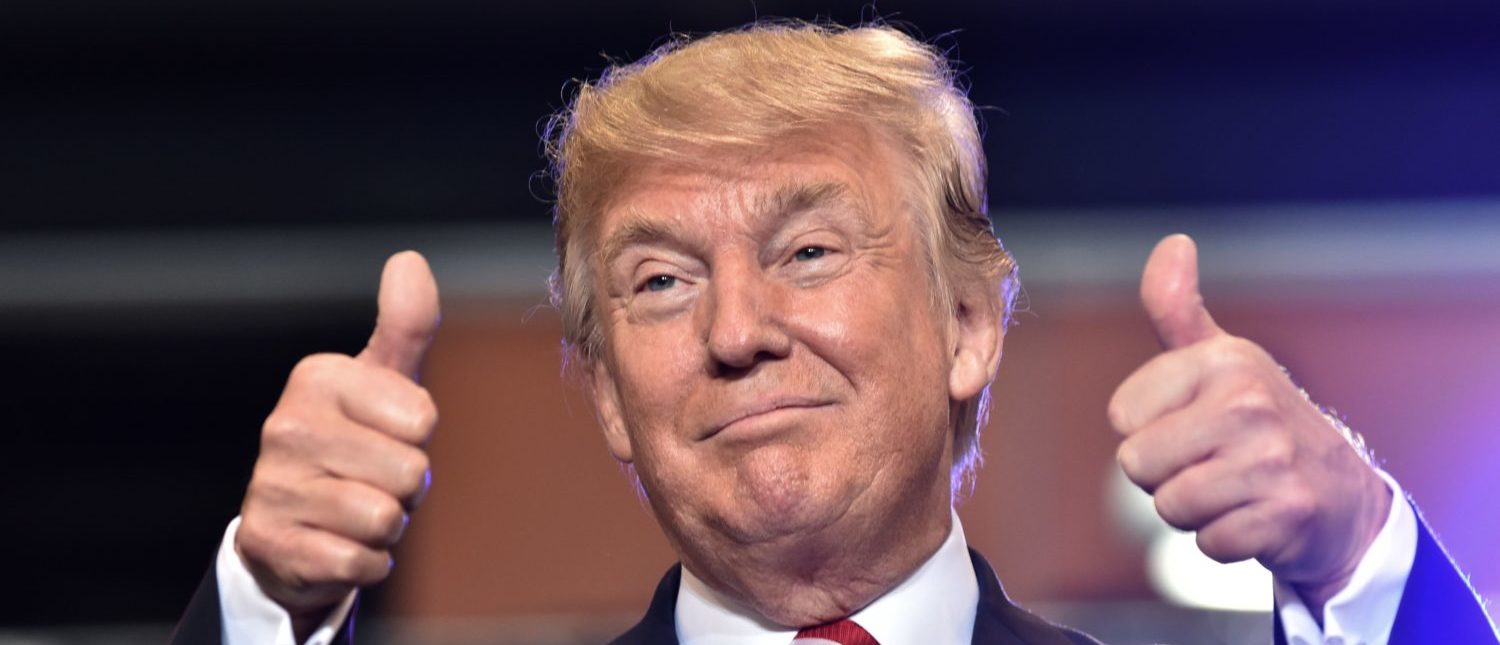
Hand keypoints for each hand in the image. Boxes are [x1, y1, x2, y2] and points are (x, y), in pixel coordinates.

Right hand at [234, 251, 440, 629]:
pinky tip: (337, 544)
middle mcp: (285, 425)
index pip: (422, 420)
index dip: (418, 439)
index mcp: (318, 377)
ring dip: (385, 527)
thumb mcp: (386, 383)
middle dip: (405, 487)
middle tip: (372, 480)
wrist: (294, 529)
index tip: (386, 437)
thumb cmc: (357, 444)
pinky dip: (363, 562)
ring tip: (353, 511)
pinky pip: (358, 562)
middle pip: (408, 471)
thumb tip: (410, 261)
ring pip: (383, 518)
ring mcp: (271, 485)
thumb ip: (406, 326)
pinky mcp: (268, 542)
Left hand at [1108, 234, 1390, 611]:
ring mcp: (1272, 458)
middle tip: (1213, 465)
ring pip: (1170, 505)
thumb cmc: (1259, 425)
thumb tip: (1173, 243)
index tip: (1192, 426)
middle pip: (1137, 464)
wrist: (1341, 497)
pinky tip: (1255, 518)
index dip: (1147, 431)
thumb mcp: (1221, 360)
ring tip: (1233, 490)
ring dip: (1194, 511)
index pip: (1122, 416)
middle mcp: (1250, 401)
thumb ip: (1179, 309)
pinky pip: (1209, 542)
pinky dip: (1225, 541)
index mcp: (1224, 360)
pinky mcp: (1287, 514)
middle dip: (1166, 476)